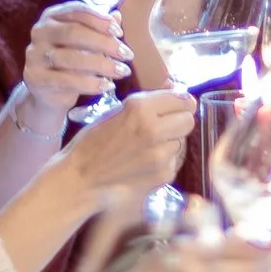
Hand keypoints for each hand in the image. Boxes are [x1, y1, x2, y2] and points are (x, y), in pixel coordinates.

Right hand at [23, 1, 131, 120]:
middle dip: (104, 43)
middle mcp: (40, 32)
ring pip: (71, 58)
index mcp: (52, 16)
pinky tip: (107, 86)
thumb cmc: (71, 62)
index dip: (100, 20)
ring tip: (122, 71)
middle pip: (73, 33)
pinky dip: (90, 84)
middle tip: (127, 54)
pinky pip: (66, 80)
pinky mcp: (35, 78)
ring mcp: (34, 55)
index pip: (77, 11)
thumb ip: (99, 29)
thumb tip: (117, 16)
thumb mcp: (86, 43)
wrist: (48, 92)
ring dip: (102, 65)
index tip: (120, 32)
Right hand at [60, 89, 194, 200]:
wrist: (82, 179)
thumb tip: (177, 91)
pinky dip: (164, 160)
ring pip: (181, 141)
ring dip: (169, 142)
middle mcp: (153, 130)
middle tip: (164, 125)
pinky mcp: (163, 175)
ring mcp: (160, 155)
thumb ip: (147, 103)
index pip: (183, 99)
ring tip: (146, 147)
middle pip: (189, 120)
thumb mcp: (116, 112)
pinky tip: (144, 162)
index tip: (176, 106)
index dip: (180, 102)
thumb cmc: (94, 143)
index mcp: (140, 108)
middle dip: (179, 120)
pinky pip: (174, 160)